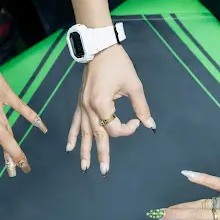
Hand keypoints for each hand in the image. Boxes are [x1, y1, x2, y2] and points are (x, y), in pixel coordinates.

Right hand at [66, 45, 153, 175]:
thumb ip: (141, 107)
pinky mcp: (80, 104)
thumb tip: (149, 125)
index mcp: (102, 104)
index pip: (115, 127)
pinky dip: (72, 136)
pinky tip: (69, 148)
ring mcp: (82, 107)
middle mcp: (90, 109)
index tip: (137, 121)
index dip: (128, 129)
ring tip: (84, 168)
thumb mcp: (133, 85)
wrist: (99, 48)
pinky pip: (75, 124)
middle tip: (104, 171)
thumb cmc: (117, 64)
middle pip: (98, 136)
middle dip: (101, 155)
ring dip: (84, 152)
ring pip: (83, 134)